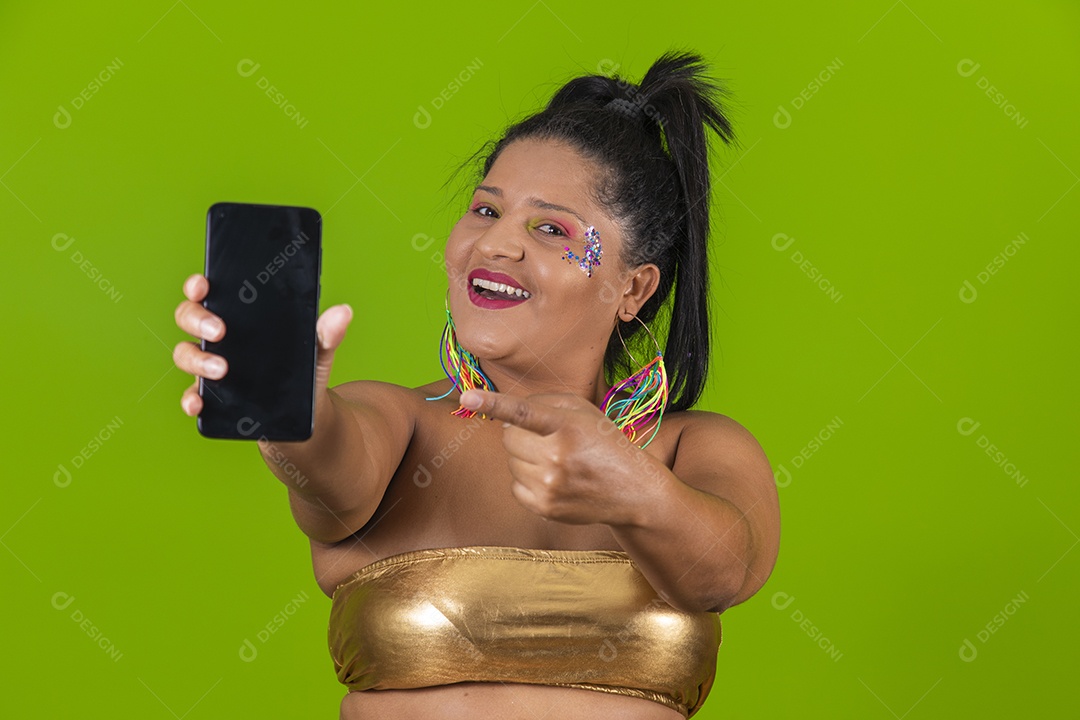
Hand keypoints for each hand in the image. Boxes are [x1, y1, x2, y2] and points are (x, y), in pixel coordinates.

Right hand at [172, 272, 352, 419]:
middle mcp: (218, 337)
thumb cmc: (305, 371)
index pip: (209, 291)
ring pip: (186, 355)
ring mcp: (210, 366)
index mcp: (239, 315)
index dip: (198, 285)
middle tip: (220, 330)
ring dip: (197, 360)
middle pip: (189, 317)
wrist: (307, 415)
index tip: (204, 284)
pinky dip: (191, 399)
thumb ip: (327, 332)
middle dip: (198, 320)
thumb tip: (343, 312)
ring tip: (222, 370)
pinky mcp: (213, 397)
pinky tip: (198, 403)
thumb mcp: (319, 350)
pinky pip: (192, 395)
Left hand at [459, 389, 655, 525]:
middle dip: (519, 434)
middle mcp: (557, 456)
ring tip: (556, 460)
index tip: (467, 396)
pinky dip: (527, 480)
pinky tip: (553, 479)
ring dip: (525, 458)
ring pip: (511, 462)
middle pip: (508, 438)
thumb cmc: (604, 441)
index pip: (524, 412)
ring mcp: (549, 485)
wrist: (632, 489)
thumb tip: (506, 414)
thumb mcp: (583, 411)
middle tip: (547, 438)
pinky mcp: (545, 508)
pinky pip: (515, 486)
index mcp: (567, 426)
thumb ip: (545, 402)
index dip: (492, 403)